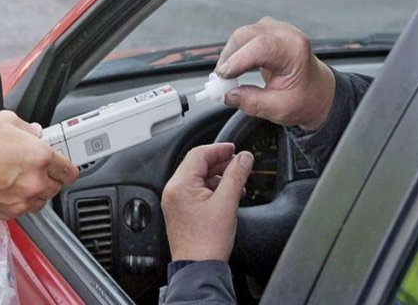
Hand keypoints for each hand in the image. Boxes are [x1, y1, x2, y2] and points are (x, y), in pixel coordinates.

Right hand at [0, 111, 78, 218]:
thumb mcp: (5, 120)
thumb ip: (26, 128)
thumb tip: (34, 132)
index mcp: (40, 157)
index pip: (69, 170)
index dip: (67, 168)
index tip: (63, 167)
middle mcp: (34, 182)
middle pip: (56, 188)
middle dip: (50, 178)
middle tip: (36, 169)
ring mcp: (19, 201)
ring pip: (39, 202)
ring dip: (35, 193)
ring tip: (20, 181)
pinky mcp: (3, 214)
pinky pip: (20, 211)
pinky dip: (17, 203)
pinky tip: (5, 190)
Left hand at [161, 144, 252, 261]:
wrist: (198, 268)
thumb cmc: (207, 241)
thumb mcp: (227, 203)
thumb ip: (236, 175)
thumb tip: (244, 158)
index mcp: (180, 185)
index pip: (198, 154)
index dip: (219, 149)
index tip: (234, 149)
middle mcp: (174, 190)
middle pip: (197, 164)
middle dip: (220, 163)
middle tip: (239, 164)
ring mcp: (175, 201)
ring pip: (198, 178)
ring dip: (218, 177)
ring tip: (237, 183)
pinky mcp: (181, 210)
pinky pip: (196, 191)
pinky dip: (212, 189)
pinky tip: (227, 195)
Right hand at [216, 17, 335, 130]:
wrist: (318, 92)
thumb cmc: (305, 99)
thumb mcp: (280, 109)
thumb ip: (252, 102)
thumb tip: (227, 95)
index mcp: (295, 51)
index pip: (261, 47)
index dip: (237, 60)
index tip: (222, 77)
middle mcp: (286, 34)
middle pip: (246, 36)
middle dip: (228, 57)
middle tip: (220, 81)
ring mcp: (276, 30)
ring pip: (241, 35)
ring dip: (230, 55)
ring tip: (227, 77)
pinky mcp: (267, 32)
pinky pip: (243, 37)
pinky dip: (235, 52)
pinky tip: (234, 68)